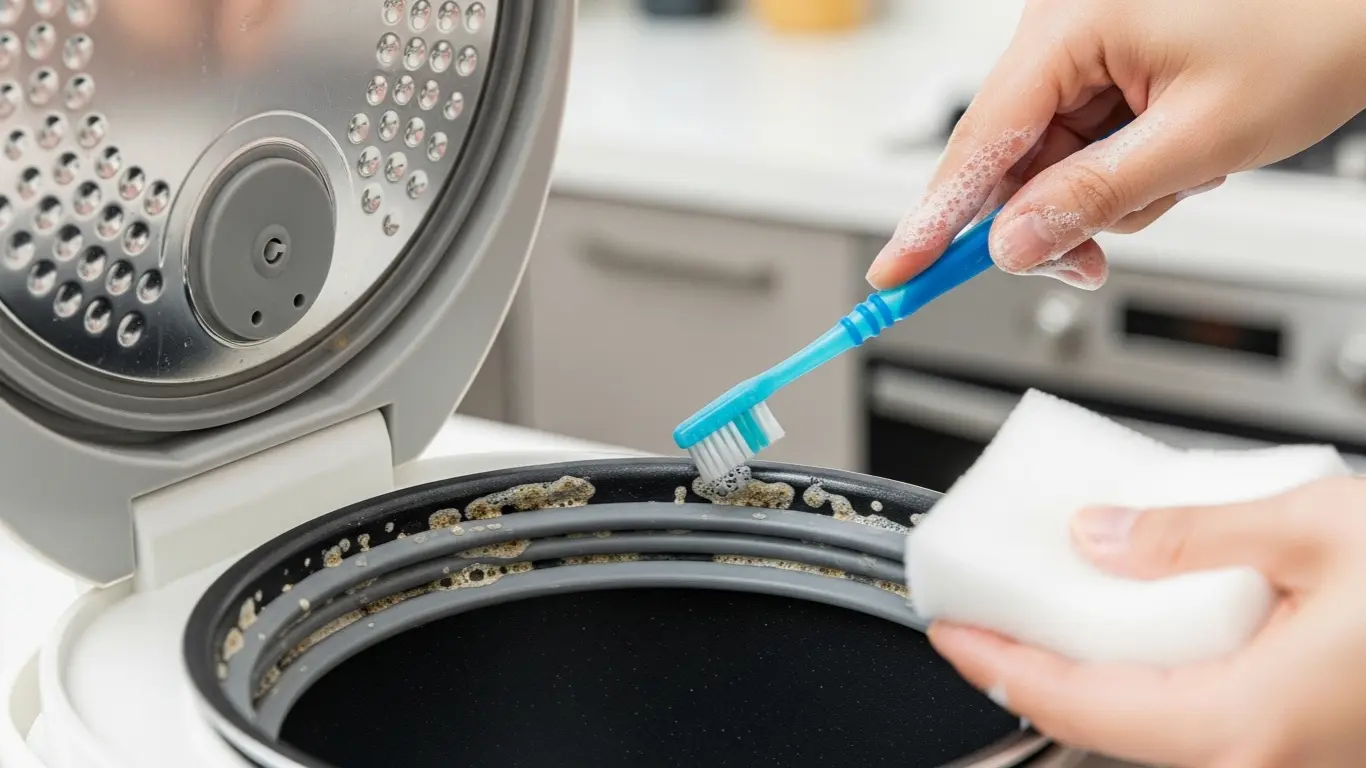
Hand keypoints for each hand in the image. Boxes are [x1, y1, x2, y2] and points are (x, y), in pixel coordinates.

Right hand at [866, 0, 1365, 290]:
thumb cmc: (1314, 30)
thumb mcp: (1200, 138)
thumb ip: (1093, 198)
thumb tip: (1010, 243)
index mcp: (1071, 22)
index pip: (977, 140)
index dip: (933, 220)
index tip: (894, 275)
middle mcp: (1063, 26)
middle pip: (1009, 158)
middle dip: (1048, 219)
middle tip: (1090, 264)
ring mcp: (1084, 43)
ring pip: (1048, 160)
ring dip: (1099, 197)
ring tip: (1177, 179)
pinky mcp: (1107, 60)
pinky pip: (1082, 141)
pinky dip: (1118, 172)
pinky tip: (1171, 161)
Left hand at [927, 476, 1365, 767]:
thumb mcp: (1309, 525)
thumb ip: (1184, 535)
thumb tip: (1094, 538)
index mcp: (1246, 719)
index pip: (1077, 704)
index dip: (999, 666)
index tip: (951, 633)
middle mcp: (1260, 760)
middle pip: (1103, 729)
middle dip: (1031, 678)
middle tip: (984, 625)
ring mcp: (1288, 761)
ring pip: (1151, 736)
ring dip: (1087, 685)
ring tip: (1043, 626)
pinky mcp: (1309, 746)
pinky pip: (1200, 727)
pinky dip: (1146, 686)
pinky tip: (1135, 637)